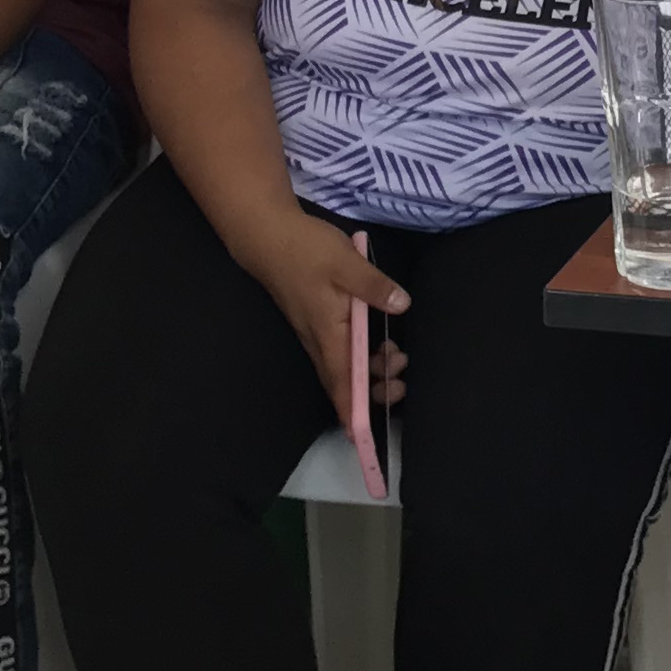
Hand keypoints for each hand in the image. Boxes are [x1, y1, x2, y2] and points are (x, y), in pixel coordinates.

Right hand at [237, 211, 412, 415]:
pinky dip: (360, 356)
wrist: (268, 235)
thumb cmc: (305, 249)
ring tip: (397, 356)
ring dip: (370, 370)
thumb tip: (401, 306)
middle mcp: (319, 340)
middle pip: (344, 381)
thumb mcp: (345, 262)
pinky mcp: (317, 322)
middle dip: (373, 390)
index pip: (341, 383)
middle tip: (401, 377)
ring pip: (344, 366)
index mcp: (327, 333)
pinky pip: (340, 351)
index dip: (353, 411)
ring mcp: (316, 332)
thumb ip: (374, 286)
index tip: (364, 435)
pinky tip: (377, 344)